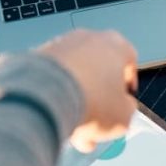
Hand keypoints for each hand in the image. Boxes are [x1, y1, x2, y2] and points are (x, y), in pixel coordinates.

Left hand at [37, 29, 137, 151]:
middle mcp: (88, 38)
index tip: (122, 102)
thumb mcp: (123, 117)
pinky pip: (53, 78)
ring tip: (73, 127)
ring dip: (76, 99)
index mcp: (116, 45)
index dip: (126, 86)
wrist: (47, 97)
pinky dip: (55, 96)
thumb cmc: (88, 100)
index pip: (128, 62)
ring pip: (75, 75)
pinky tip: (55, 118)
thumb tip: (121, 110)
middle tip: (97, 123)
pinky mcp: (37, 55)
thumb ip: (127, 110)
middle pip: (98, 70)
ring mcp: (61, 44)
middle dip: (98, 98)